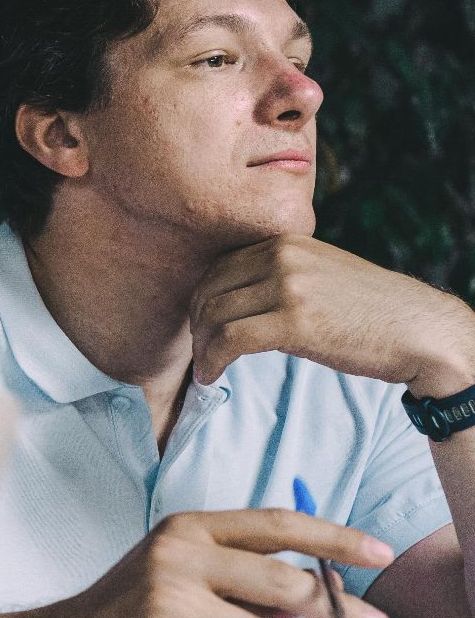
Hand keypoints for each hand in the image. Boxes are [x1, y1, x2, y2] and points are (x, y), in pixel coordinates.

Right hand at [28, 509, 392, 617]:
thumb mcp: (176, 579)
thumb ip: (239, 580)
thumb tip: (319, 596)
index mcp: (186, 530)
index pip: (276, 524)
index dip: (335, 537)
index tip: (378, 552)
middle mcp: (176, 556)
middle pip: (285, 583)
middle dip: (336, 613)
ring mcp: (167, 601)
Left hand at [190, 235, 474, 394]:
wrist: (420, 330)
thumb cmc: (370, 310)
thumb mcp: (320, 273)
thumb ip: (279, 275)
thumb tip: (232, 298)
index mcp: (286, 242)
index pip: (218, 267)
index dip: (201, 300)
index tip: (202, 326)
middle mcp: (282, 256)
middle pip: (209, 290)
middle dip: (197, 324)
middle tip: (200, 350)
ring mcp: (288, 286)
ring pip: (214, 316)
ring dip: (202, 348)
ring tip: (206, 367)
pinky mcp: (294, 321)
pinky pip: (230, 341)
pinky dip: (212, 361)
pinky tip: (211, 376)